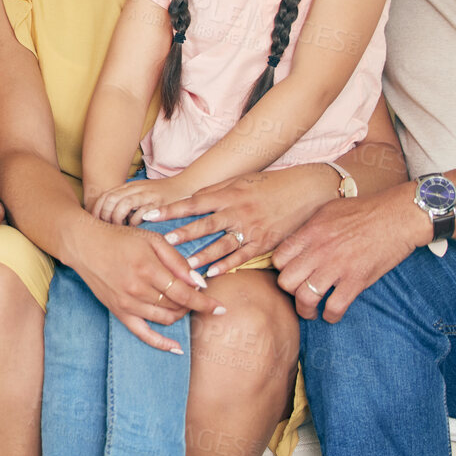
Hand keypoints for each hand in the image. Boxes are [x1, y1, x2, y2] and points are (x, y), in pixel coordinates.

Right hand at [67, 217, 222, 353]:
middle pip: (177, 306)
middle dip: (192, 303)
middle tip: (194, 292)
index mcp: (149, 268)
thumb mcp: (152, 239)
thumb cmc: (121, 238)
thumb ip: (177, 260)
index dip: (205, 302)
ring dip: (180, 314)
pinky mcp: (119, 312)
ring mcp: (127, 303)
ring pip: (165, 318)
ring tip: (183, 303)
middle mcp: (138, 289)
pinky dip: (161, 344)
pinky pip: (143, 334)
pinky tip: (177, 348)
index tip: (220, 308)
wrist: (85, 245)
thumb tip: (199, 283)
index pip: (185, 293)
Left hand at [89, 174, 189, 226]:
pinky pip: (140, 213)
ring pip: (123, 205)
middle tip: (105, 228)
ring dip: (118, 219)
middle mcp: (136, 189)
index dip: (97, 210)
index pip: (105, 196)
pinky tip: (134, 229)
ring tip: (119, 229)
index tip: (94, 223)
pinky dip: (134, 222)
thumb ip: (126, 199)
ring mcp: (147, 195)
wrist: (185, 187)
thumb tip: (107, 215)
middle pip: (111, 200)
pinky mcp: (158, 204)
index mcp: (129, 186)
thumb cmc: (160, 194)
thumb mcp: (140, 192)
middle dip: (105, 215)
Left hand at [147, 164, 341, 276]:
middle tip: (164, 241)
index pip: (193, 203)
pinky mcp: (264, 242)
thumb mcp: (239, 181)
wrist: (304, 191)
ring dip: (203, 255)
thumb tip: (192, 200)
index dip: (171, 210)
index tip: (150, 216)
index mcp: (228, 194)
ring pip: (222, 244)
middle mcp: (237, 211)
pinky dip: (227, 264)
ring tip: (185, 266)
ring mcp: (251, 228)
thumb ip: (215, 192)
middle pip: (205, 224)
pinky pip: (242, 256)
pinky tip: (213, 273)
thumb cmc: (267, 184)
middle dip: (184, 233)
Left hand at [272, 184, 430, 322]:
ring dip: (306, 310)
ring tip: (310, 311)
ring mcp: (337, 267)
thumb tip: (297, 243)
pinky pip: (334, 307)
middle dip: (289, 292)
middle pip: (286, 281)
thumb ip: (309, 228)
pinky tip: (332, 314)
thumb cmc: (363, 211)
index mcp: (309, 233)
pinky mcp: (356, 281)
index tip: (290, 273)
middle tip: (298, 293)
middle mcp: (318, 251)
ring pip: (305, 298)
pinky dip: (331, 316)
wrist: (396, 217)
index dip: (282, 269)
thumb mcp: (328, 211)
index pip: (278, 259)